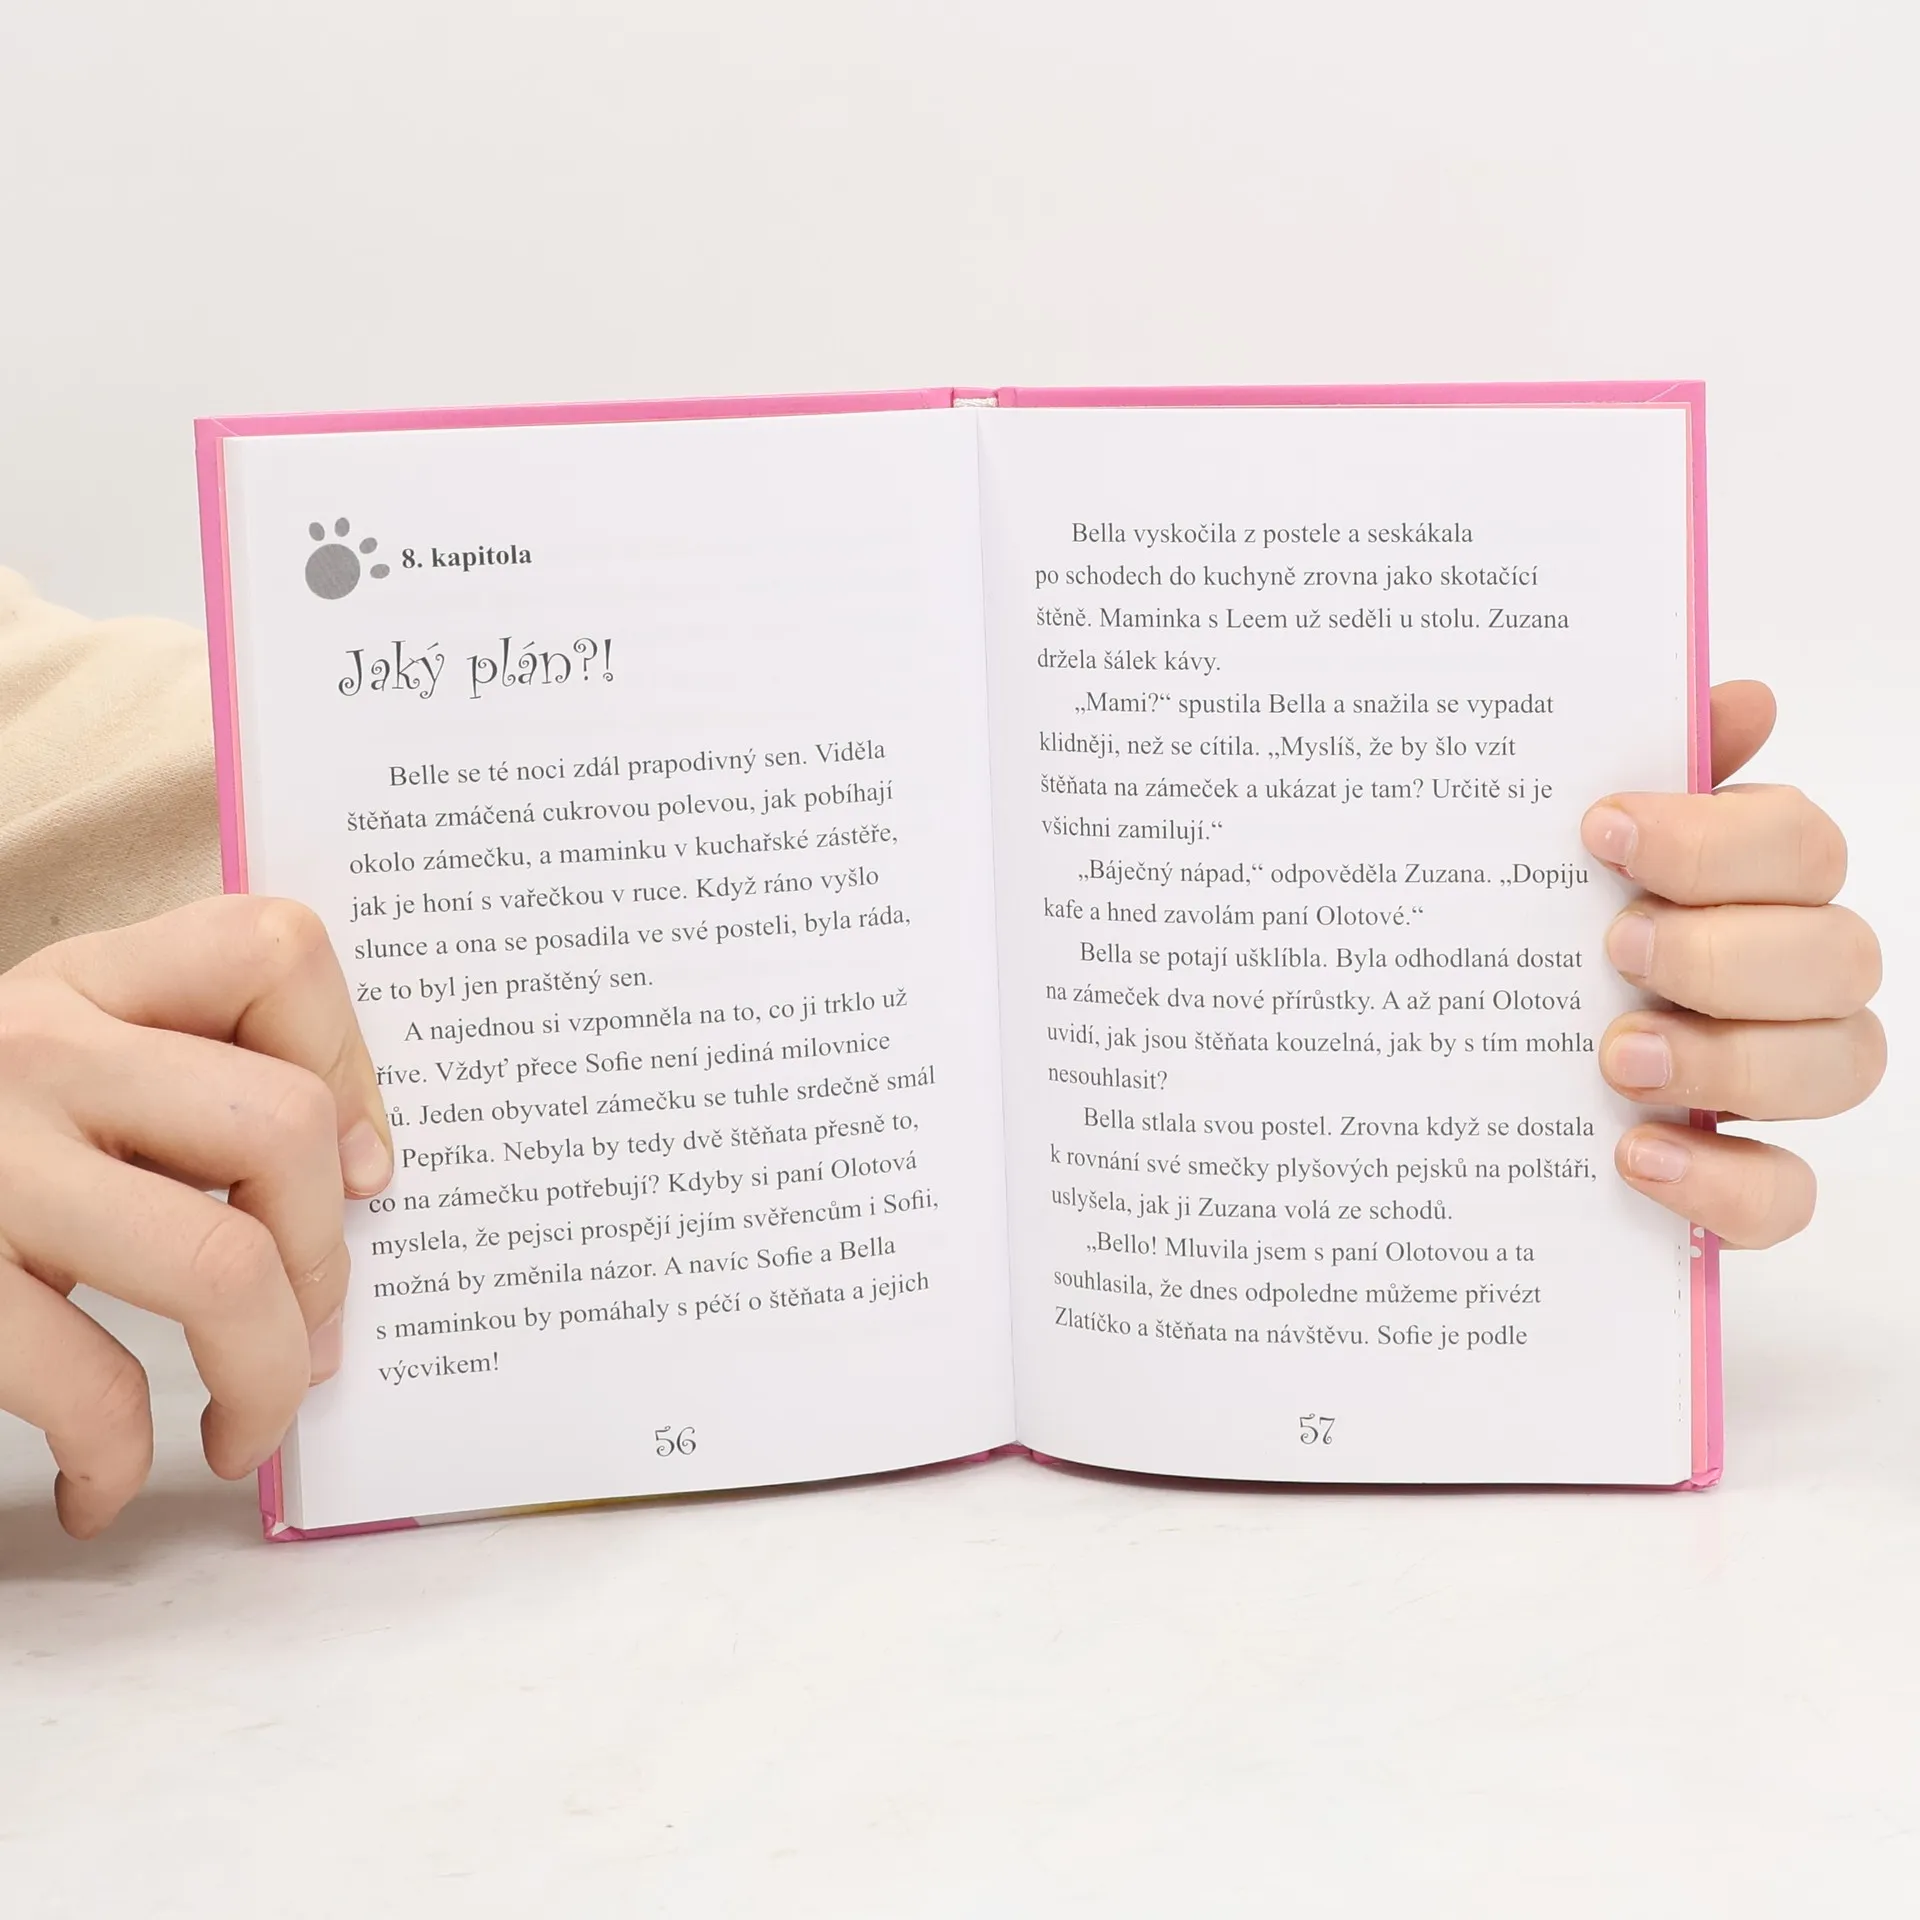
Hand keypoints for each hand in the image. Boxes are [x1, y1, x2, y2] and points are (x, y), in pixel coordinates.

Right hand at [0, 898, 390, 1536]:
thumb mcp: (61, 1066)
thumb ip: (182, 1082)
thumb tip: (361, 1177)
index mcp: (83, 982)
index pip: (272, 952)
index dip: (353, 1065)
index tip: (363, 1172)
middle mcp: (32, 1048)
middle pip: (282, 1126)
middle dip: (329, 1257)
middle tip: (310, 1334)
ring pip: (222, 1262)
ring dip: (264, 1375)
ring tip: (248, 1426)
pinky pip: (88, 1384)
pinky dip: (119, 1459)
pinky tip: (103, 1482)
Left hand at [1584, 681, 1883, 1247]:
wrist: (1447, 1068)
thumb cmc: (1532, 934)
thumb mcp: (1554, 853)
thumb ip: (1647, 774)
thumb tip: (1740, 698)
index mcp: (1745, 886)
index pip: (1800, 846)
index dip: (1715, 838)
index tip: (1599, 830)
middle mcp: (1784, 978)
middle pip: (1841, 955)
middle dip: (1725, 950)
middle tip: (1614, 949)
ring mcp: (1774, 1081)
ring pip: (1843, 1066)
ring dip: (1733, 1059)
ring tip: (1616, 1059)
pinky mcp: (1739, 1180)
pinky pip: (1785, 1197)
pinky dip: (1721, 1181)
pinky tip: (1634, 1153)